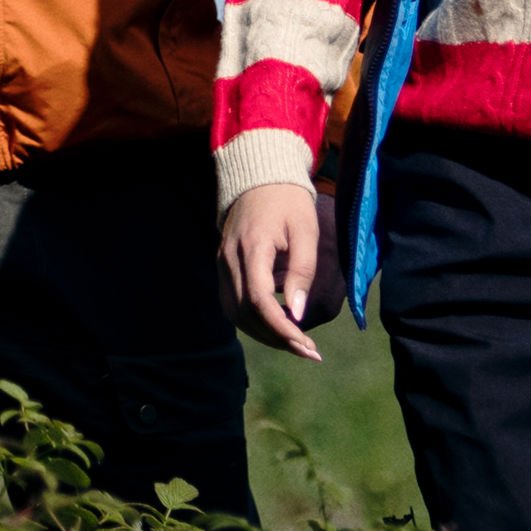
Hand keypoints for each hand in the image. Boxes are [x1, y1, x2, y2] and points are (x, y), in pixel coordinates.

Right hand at [216, 183, 326, 360]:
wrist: (258, 178)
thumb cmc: (288, 202)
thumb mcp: (306, 231)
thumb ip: (302, 271)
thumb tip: (297, 313)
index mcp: (252, 249)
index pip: (259, 301)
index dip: (281, 328)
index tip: (307, 345)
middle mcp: (230, 260)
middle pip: (245, 313)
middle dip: (277, 338)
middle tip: (309, 352)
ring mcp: (222, 264)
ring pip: (235, 314)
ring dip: (264, 333)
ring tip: (295, 344)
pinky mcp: (223, 267)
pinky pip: (232, 303)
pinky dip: (253, 320)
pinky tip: (276, 325)